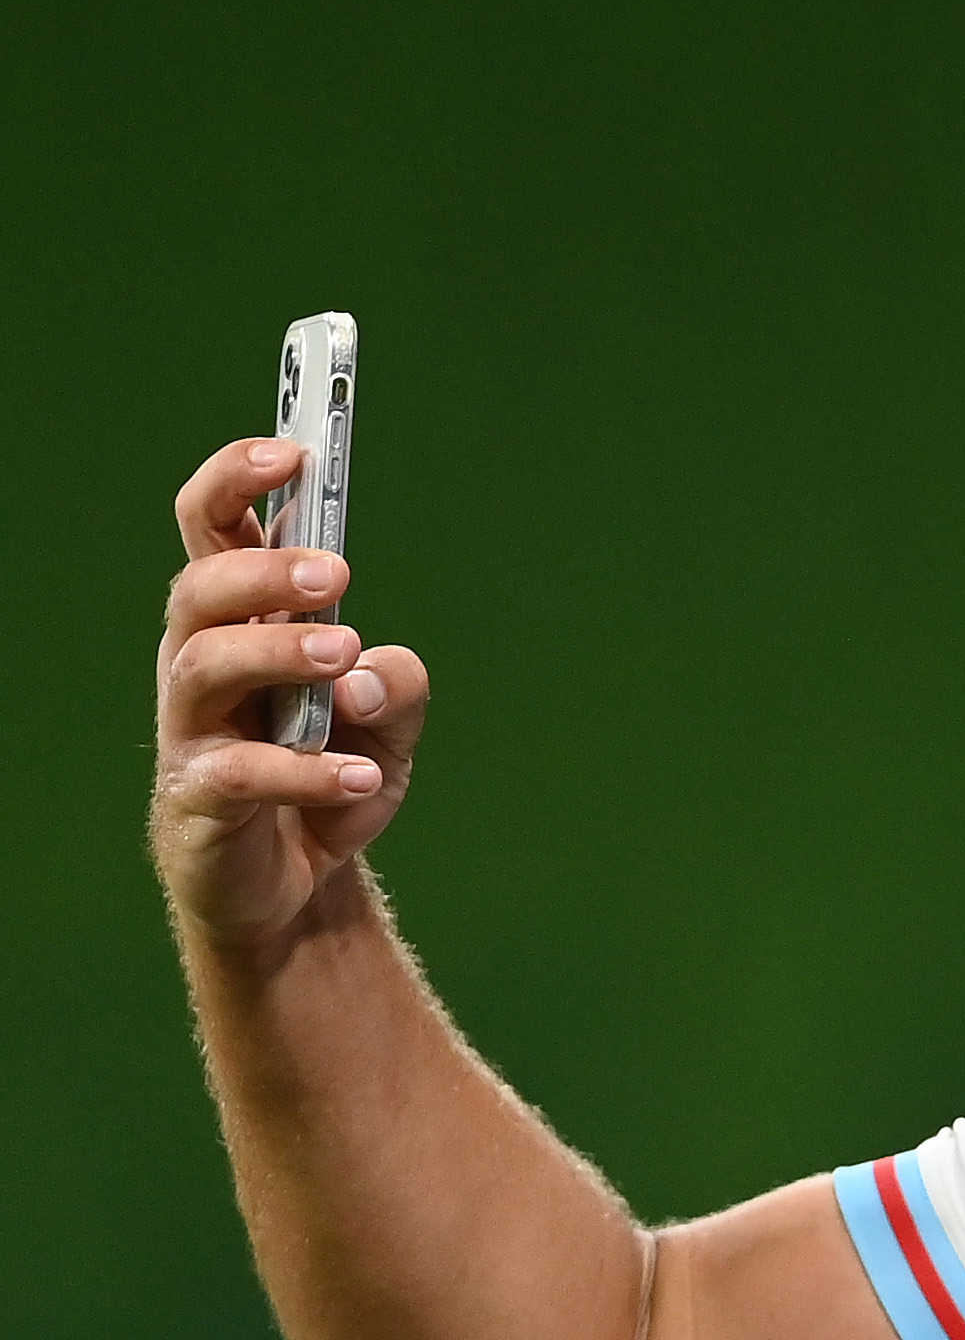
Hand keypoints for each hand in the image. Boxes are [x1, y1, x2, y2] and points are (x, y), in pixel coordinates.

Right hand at [154, 438, 431, 969]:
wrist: (297, 886)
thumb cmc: (331, 774)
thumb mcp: (391, 728)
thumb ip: (398, 688)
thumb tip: (367, 666)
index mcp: (240, 623)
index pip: (215, 530)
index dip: (238, 481)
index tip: (292, 453)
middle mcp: (200, 663)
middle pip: (198, 590)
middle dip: (263, 570)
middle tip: (340, 575)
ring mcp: (192, 731)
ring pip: (201, 666)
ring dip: (275, 652)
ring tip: (343, 657)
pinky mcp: (198, 801)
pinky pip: (239, 774)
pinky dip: (306, 770)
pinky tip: (361, 773)